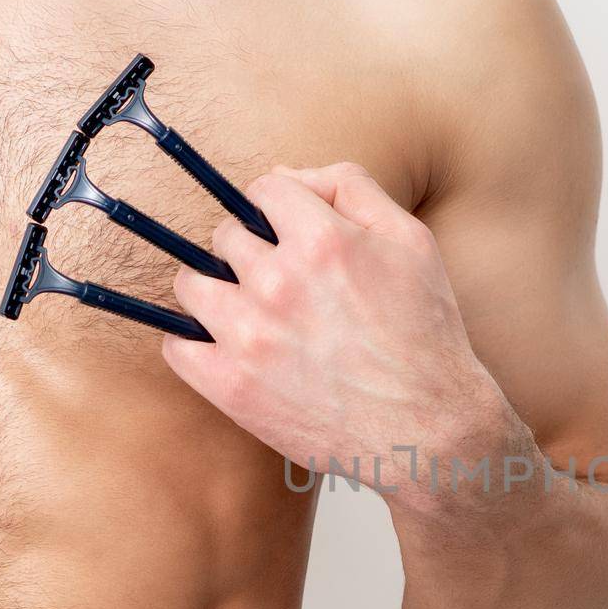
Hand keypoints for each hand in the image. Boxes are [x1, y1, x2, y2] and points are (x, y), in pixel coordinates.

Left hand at [162, 163, 502, 488]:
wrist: (430, 431)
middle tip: (279, 280)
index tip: (285, 230)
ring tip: (248, 311)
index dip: (278, 208)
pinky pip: (177, 346)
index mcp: (323, 240)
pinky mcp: (232, 387)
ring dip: (215, 290)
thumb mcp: (412, 242)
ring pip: (191, 284)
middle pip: (225, 236)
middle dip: (250, 250)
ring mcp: (250, 337)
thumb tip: (291, 177)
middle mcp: (280, 282)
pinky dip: (193, 342)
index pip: (264, 191)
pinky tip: (224, 346)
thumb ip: (353, 189)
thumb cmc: (426, 336)